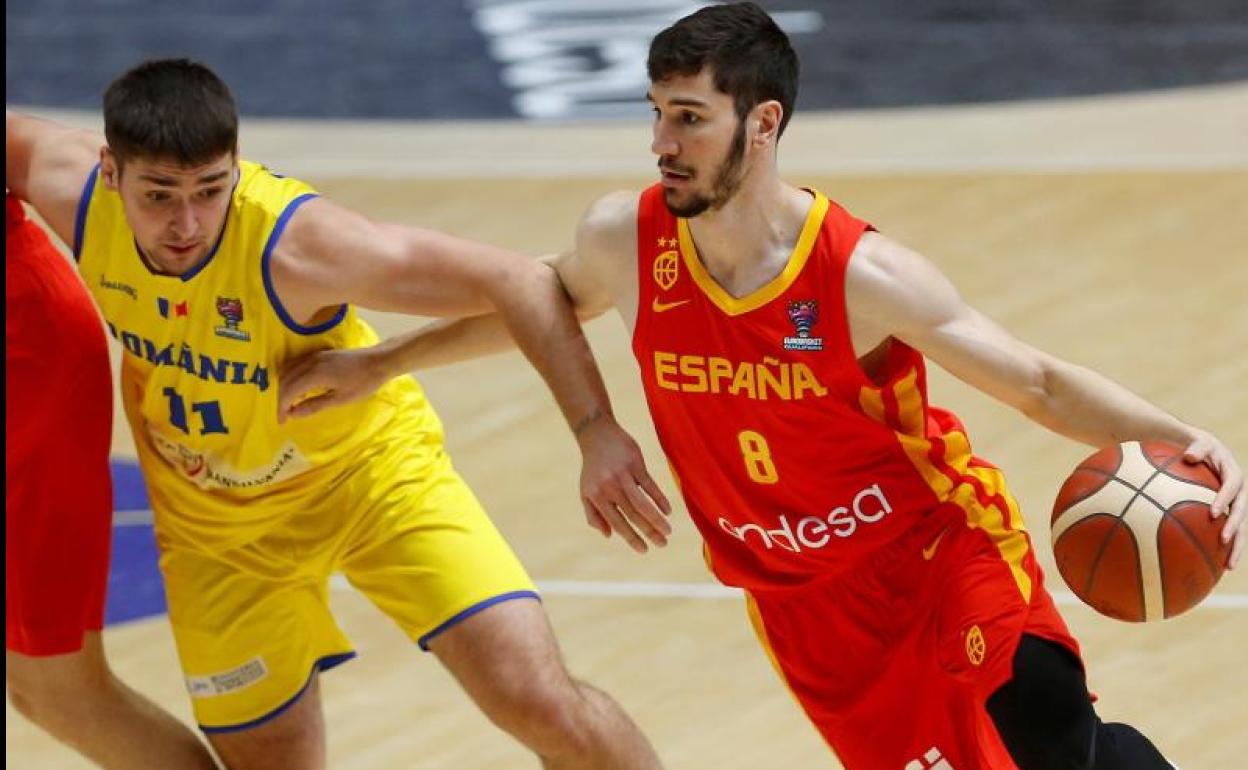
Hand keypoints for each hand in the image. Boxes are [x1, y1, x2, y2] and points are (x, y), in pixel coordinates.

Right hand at [277, 346, 387, 422]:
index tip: (282, 422)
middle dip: (282, 399)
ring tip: (291, 405)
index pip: (288, 391)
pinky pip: (297, 365)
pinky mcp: (319, 354)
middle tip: (285, 416)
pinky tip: (299, 390)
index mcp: (315, 374)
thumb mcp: (340, 399)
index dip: (282, 407)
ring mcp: (314, 356)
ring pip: (289, 371)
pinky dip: (292, 378)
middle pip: (285, 381)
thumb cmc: (363, 382)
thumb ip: (314, 405)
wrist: (378, 361)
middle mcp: (310, 362)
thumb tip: (293, 414)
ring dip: (285, 388)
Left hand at [575, 412, 672, 552]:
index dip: (631, 538)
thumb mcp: (586, 492)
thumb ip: (594, 515)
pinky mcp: (635, 464)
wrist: (597, 435)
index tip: (644, 550)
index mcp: (597, 497)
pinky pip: (650, 484)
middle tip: (663, 544)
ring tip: (668, 531)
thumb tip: (609, 535)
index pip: (617, 522)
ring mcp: (623, 475)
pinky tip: (668, 510)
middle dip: (649, 532)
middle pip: (633, 514)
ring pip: (642, 502)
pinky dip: (660, 498)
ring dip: (656, 518)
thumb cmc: (593, 468)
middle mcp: (610, 487)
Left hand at [1183, 432, 1245, 568]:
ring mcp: (1238, 504)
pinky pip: (1232, 532)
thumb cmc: (1197, 446)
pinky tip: (1219, 566)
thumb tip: (1188, 455)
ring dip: (1237, 546)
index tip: (1214, 512)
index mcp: (1233, 473)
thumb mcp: (1198, 441)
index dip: (1225, 499)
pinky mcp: (1232, 514)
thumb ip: (1196, 447)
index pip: (1233, 486)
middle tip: (1224, 541)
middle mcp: (1240, 491)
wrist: (1204, 450)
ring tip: (1229, 566)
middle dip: (1235, 528)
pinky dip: (1227, 548)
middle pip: (1242, 512)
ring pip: (1242, 528)